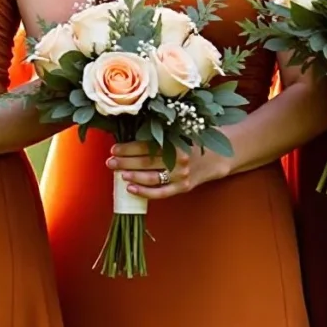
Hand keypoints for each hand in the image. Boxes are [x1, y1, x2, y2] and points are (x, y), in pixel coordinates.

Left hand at [106, 138, 228, 199]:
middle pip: (146, 162)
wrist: (217, 157)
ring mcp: (181, 175)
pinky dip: (144, 192)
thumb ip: (158, 136)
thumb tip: (128, 138)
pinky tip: (130, 189)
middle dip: (124, 162)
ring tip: (118, 174)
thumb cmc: (192, 143)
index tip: (113, 149)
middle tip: (110, 162)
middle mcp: (179, 159)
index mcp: (175, 142)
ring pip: (151, 178)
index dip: (128, 148)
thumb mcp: (178, 134)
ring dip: (132, 176)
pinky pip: (161, 193)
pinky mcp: (183, 187)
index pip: (146, 146)